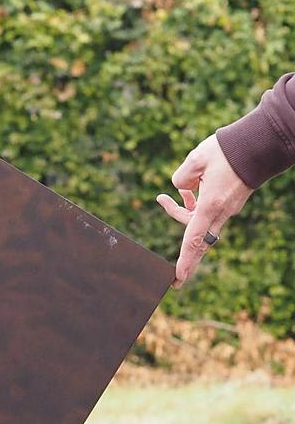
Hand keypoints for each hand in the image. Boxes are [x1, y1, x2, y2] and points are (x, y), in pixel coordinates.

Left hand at [156, 134, 253, 287]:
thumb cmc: (228, 150)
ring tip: (164, 199)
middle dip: (188, 260)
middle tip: (175, 280)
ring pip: (199, 223)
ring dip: (181, 215)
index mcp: (211, 204)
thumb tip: (180, 188)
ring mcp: (228, 209)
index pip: (194, 238)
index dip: (186, 259)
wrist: (260, 143)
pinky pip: (207, 213)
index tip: (179, 277)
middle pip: (199, 241)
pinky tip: (185, 192)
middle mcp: (221, 211)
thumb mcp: (196, 159)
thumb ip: (181, 178)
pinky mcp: (230, 203)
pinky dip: (193, 207)